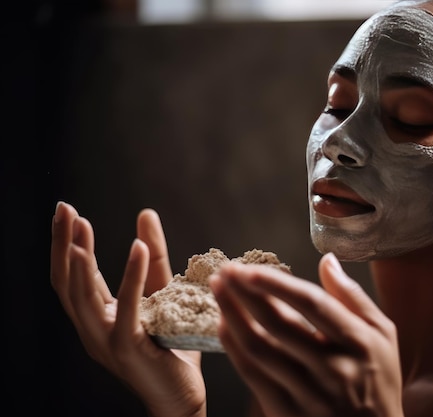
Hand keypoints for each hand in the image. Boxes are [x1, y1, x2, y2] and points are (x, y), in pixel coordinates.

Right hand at [50, 202, 205, 416]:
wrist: (182, 396)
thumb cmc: (172, 347)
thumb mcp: (162, 293)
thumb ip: (153, 257)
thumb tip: (145, 213)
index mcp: (97, 318)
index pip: (73, 278)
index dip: (66, 245)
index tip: (67, 212)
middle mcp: (93, 330)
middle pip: (67, 283)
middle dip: (62, 244)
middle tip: (63, 209)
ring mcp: (106, 340)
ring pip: (83, 296)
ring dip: (80, 259)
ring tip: (80, 226)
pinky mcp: (129, 347)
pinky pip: (126, 307)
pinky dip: (130, 276)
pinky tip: (135, 247)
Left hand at [210, 253, 403, 416]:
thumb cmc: (379, 381)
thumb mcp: (383, 335)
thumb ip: (353, 296)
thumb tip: (327, 260)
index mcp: (358, 342)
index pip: (313, 305)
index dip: (279, 286)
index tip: (251, 269)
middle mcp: (333, 369)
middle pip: (279, 325)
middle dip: (246, 294)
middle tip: (225, 271)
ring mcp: (309, 394)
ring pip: (260, 350)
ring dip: (234, 317)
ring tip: (218, 292)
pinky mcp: (288, 413)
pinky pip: (253, 377)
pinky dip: (234, 349)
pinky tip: (224, 326)